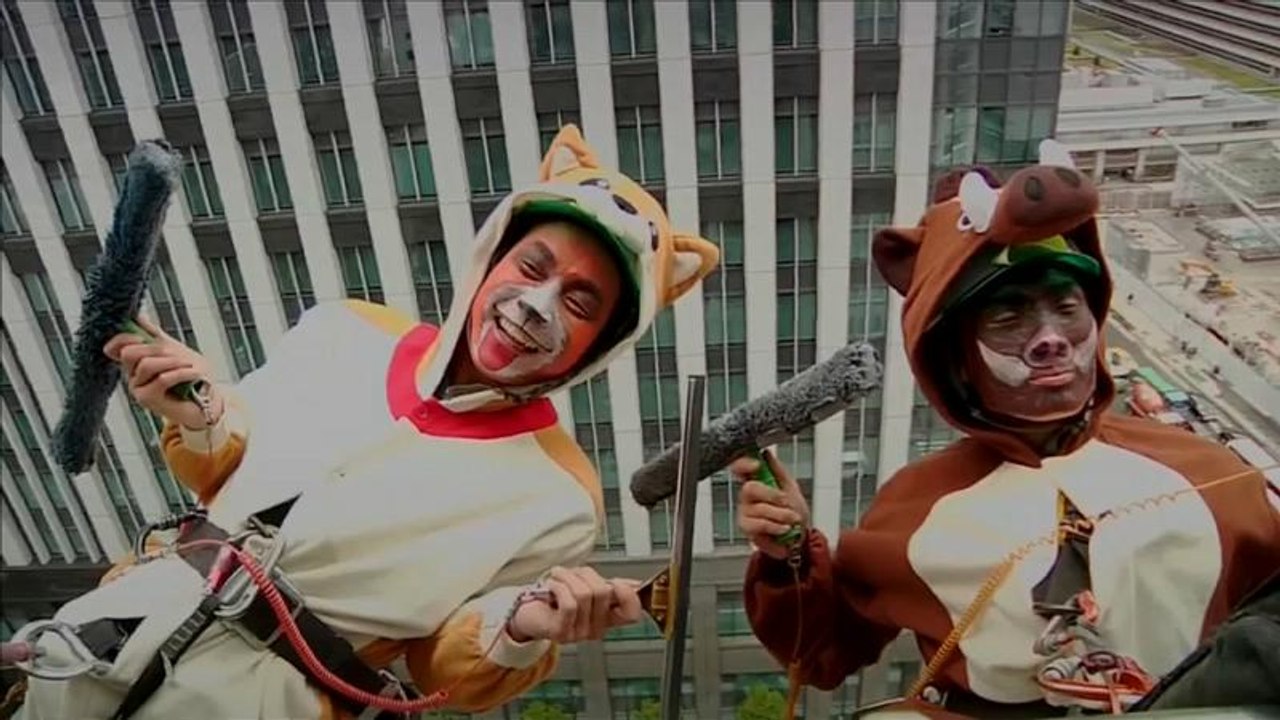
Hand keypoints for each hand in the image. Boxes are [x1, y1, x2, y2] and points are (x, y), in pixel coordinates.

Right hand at [103, 315, 222, 428]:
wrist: (207, 402)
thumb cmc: (191, 377)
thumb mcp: (174, 349)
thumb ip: (155, 335)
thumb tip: (137, 316)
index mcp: (136, 363)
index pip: (116, 347)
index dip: (124, 337)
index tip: (142, 335)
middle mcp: (133, 376)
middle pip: (129, 353)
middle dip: (155, 348)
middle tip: (177, 354)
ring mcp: (138, 389)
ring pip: (146, 365)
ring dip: (172, 361)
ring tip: (189, 365)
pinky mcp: (148, 400)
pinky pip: (162, 379)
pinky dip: (182, 372)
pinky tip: (194, 373)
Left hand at [506, 567, 644, 643]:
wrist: (526, 613)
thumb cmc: (555, 600)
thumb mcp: (585, 589)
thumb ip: (609, 588)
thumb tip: (635, 584)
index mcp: (606, 619)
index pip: (632, 614)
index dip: (629, 594)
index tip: (615, 581)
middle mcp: (595, 629)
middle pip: (604, 593)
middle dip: (586, 574)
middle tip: (573, 573)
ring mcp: (578, 633)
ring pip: (585, 594)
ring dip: (568, 576)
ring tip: (557, 575)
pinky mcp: (561, 632)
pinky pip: (569, 603)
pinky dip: (559, 586)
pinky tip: (552, 584)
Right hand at [732, 450, 808, 560]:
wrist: (798, 537)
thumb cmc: (793, 511)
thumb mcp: (790, 486)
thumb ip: (778, 470)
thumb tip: (766, 453)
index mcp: (755, 480)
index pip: (740, 467)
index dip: (743, 464)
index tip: (756, 465)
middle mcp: (747, 495)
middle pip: (750, 488)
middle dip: (772, 495)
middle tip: (787, 501)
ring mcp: (745, 511)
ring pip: (760, 509)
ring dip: (782, 514)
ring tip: (792, 519)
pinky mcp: (747, 528)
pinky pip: (760, 525)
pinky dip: (776, 526)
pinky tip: (784, 528)